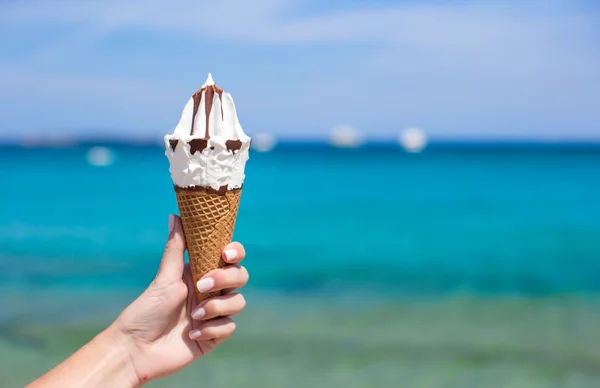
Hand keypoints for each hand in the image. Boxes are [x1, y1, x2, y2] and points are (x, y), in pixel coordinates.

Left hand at [109, 214, 248, 384]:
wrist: (136, 349)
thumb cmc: (146, 310)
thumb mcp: (163, 277)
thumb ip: (175, 247)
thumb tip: (175, 214)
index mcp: (200, 273)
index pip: (230, 257)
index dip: (235, 252)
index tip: (226, 253)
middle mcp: (211, 291)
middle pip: (240, 276)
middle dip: (225, 278)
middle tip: (202, 286)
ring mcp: (214, 314)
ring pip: (238, 302)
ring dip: (217, 307)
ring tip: (193, 317)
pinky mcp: (214, 335)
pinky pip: (229, 327)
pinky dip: (212, 329)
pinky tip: (192, 335)